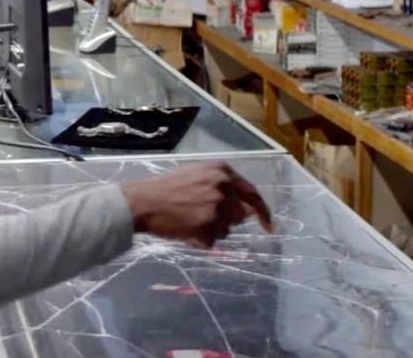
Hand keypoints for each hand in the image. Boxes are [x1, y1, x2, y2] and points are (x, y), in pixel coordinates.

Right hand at [119, 161, 272, 247]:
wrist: (143, 201)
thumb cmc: (165, 187)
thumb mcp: (196, 175)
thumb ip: (221, 185)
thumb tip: (245, 208)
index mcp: (222, 171)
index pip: (253, 194)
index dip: (263, 212)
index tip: (269, 226)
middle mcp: (224, 187)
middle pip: (239, 215)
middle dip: (224, 220)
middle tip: (200, 217)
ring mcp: (218, 207)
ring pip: (226, 230)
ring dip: (211, 230)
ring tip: (188, 220)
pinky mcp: (209, 227)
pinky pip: (213, 241)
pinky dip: (200, 240)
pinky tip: (184, 229)